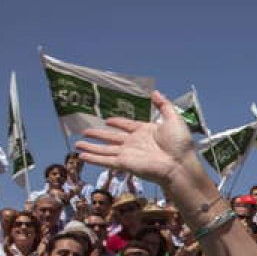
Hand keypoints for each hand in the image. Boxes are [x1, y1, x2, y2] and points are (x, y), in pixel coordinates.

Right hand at [75, 91, 195, 188]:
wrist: (179, 163)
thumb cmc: (180, 143)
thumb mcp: (174, 119)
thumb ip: (163, 105)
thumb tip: (155, 92)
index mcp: (145, 131)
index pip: (127, 125)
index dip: (117, 122)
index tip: (107, 120)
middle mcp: (134, 143)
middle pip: (111, 137)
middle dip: (98, 135)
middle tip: (85, 132)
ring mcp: (128, 153)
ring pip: (104, 149)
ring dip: (91, 147)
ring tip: (77, 145)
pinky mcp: (124, 163)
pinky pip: (105, 160)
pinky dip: (93, 158)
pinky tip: (81, 156)